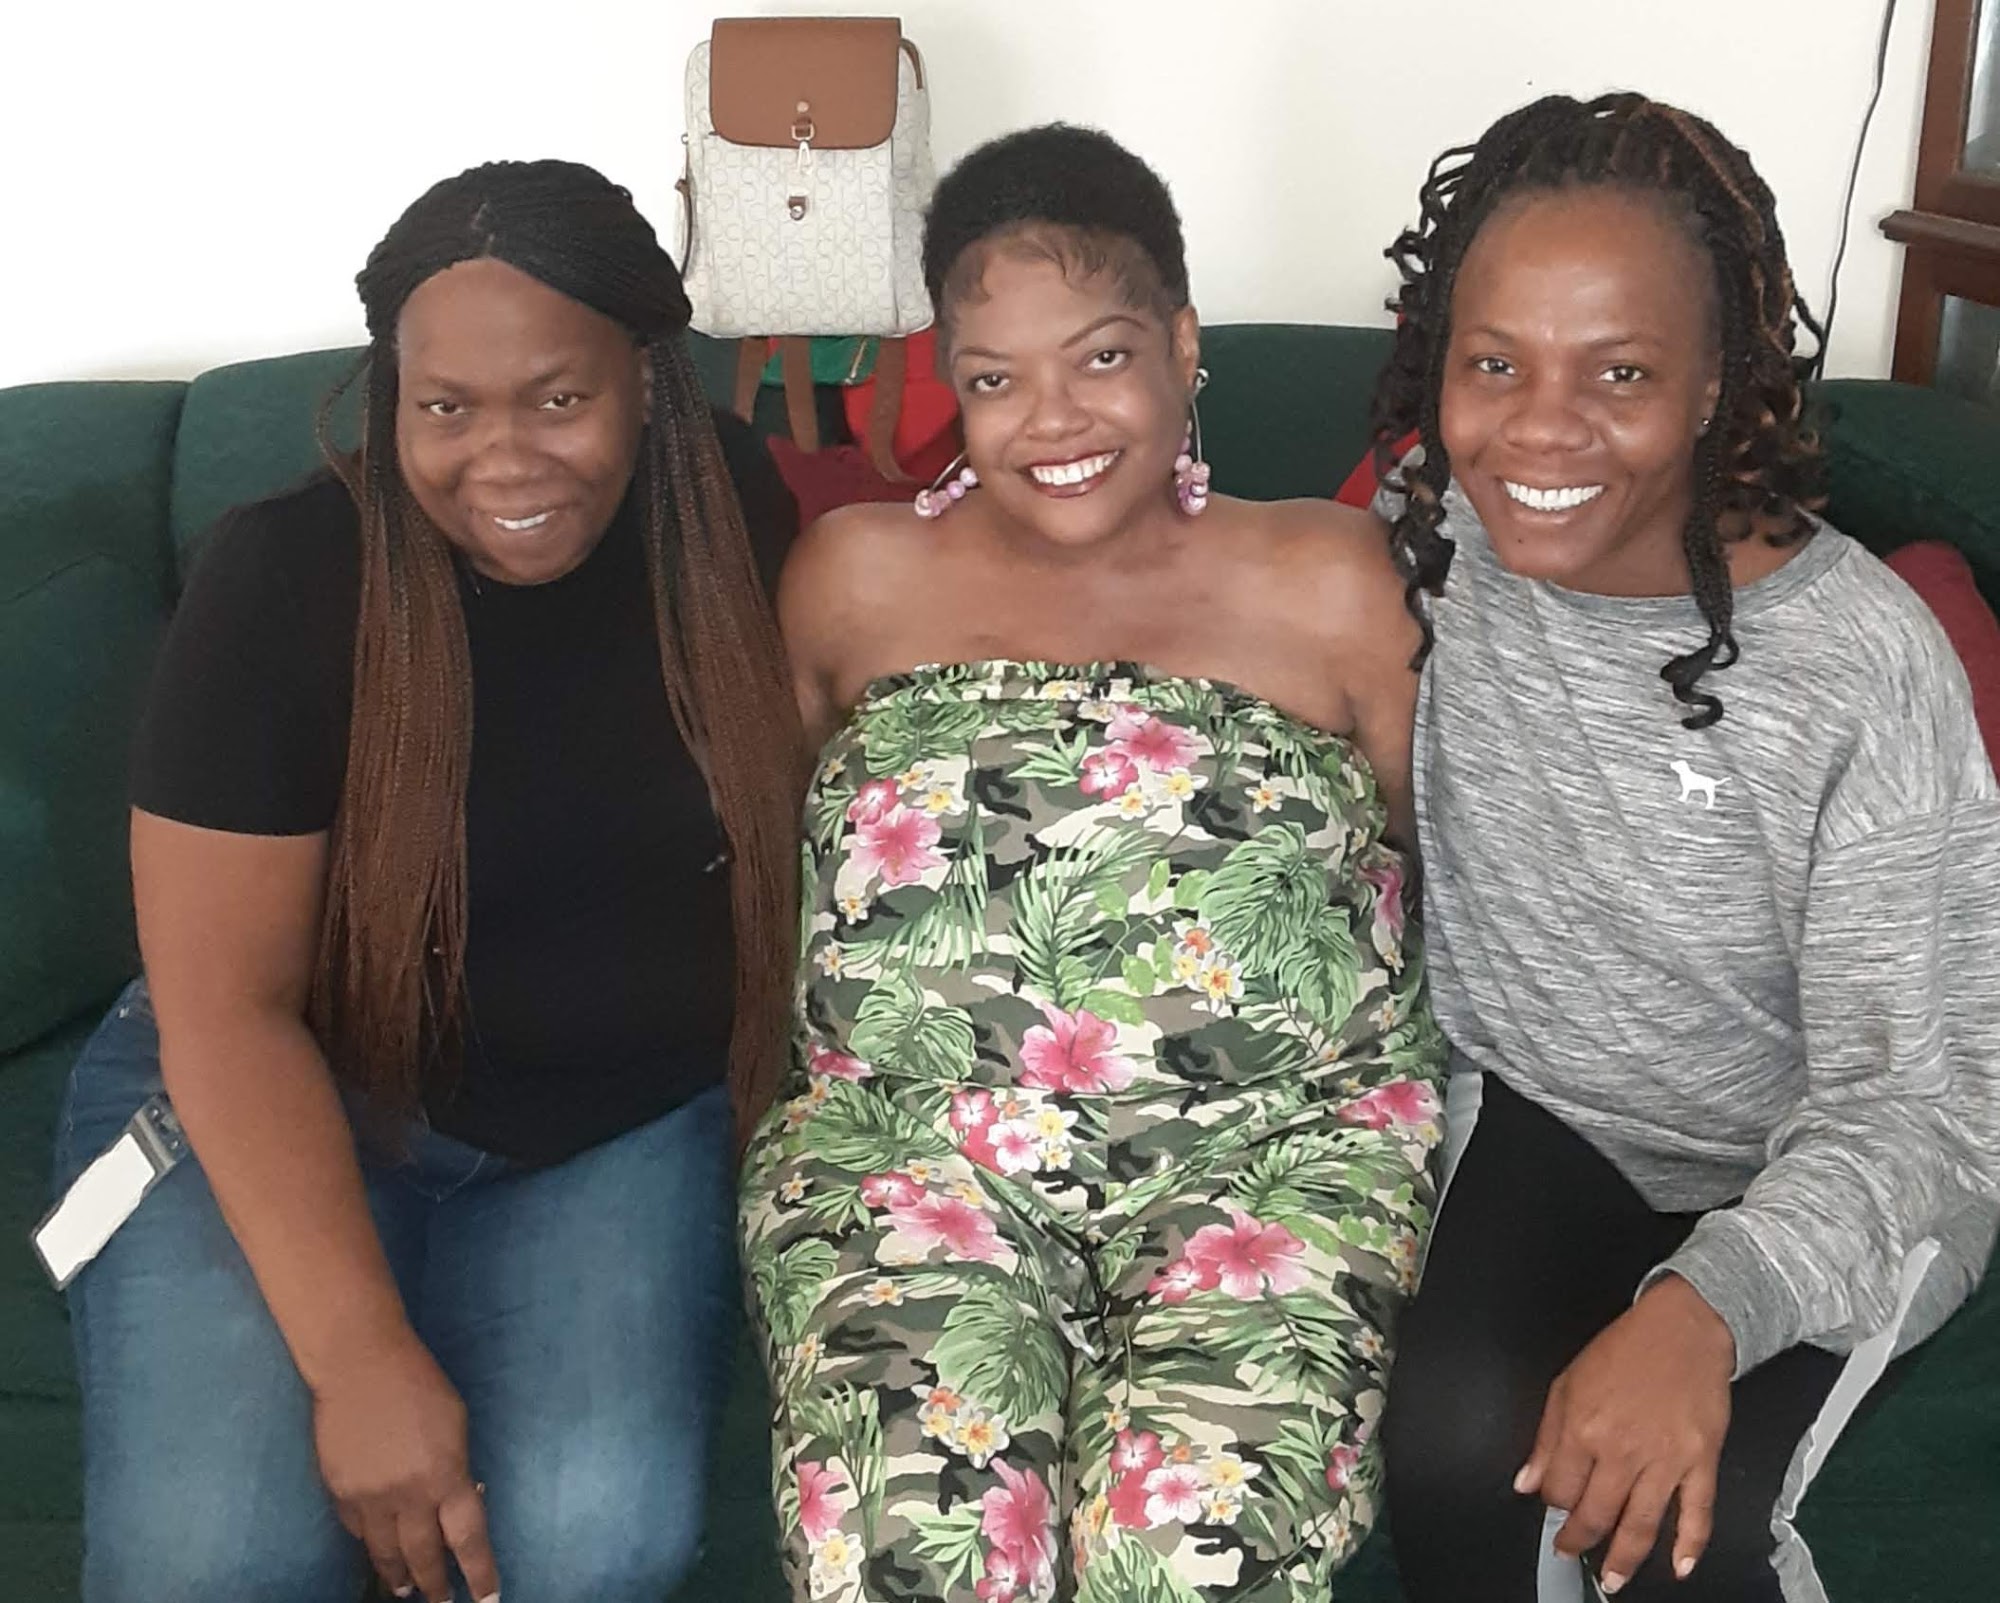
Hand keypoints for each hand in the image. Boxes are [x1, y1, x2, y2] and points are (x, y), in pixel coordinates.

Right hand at [311, 1332, 500, 1602]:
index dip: (479, 1573)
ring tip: (406, 1590)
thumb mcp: (456, 1425)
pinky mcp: (339, 1493)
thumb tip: (459, 1498)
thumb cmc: (419, 1384)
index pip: (469, 1539)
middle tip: (442, 1602)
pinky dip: (370, 1544)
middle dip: (435, 1585)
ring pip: (385, 1554)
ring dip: (398, 1576)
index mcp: (446, 1475)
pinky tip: (376, 1549)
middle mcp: (408, 1496)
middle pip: (424, 1556)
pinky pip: (357, 1531)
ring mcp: (369, 1499)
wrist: (359, 1365)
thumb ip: (456, 1468)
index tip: (487, 1599)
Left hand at [1515, 1274, 1734, 1592]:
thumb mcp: (1568, 1382)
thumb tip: (1527, 1480)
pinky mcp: (1701, 1461)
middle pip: (1596, 1514)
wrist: (1684, 1328)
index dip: (1552, 1504)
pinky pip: (1696, 1512)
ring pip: (1641, 1524)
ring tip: (1612, 1580)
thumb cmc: (1626, 1350)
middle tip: (1571, 1554)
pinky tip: (1678, 1567)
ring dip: (1624, 1559)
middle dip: (1579, 1541)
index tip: (1553, 1510)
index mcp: (1584, 1428)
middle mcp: (1622, 1450)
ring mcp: (1665, 1460)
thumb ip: (1546, 1437)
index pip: (1559, 1488)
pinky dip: (1689, 1544)